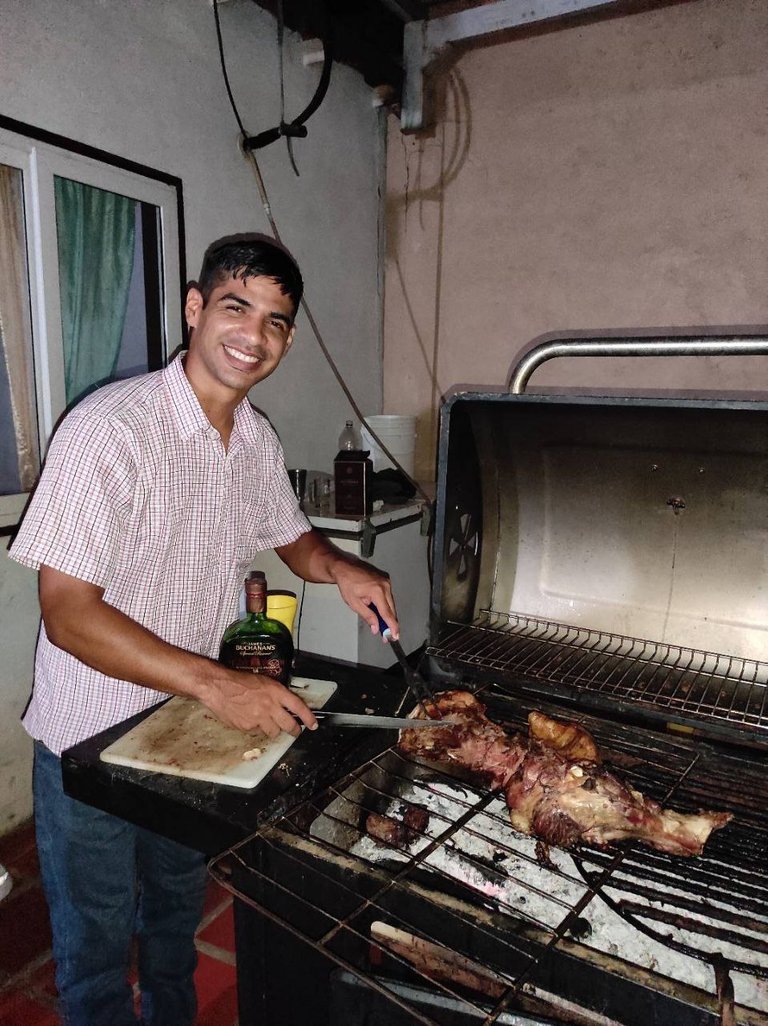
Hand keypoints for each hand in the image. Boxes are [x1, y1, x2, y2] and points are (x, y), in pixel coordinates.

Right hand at [203, 670, 317, 737]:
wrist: (218, 686)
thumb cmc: (239, 680)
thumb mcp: (263, 681)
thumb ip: (276, 694)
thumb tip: (285, 705)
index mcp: (276, 692)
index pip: (298, 707)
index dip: (308, 717)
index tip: (314, 724)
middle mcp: (270, 706)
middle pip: (289, 725)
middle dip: (294, 730)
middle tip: (295, 731)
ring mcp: (258, 718)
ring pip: (274, 732)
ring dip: (274, 729)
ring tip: (269, 723)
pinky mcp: (247, 727)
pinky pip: (257, 731)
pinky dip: (256, 728)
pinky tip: (249, 719)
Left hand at [332, 561, 399, 639]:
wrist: (345, 568)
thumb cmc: (347, 582)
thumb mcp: (354, 603)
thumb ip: (367, 616)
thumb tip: (375, 627)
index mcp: (377, 590)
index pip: (387, 613)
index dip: (392, 626)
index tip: (394, 635)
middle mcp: (384, 585)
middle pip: (392, 609)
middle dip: (389, 622)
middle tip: (385, 633)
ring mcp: (386, 581)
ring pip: (391, 602)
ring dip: (386, 612)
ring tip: (376, 617)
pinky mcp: (385, 579)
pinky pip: (388, 595)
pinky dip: (384, 603)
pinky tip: (376, 606)